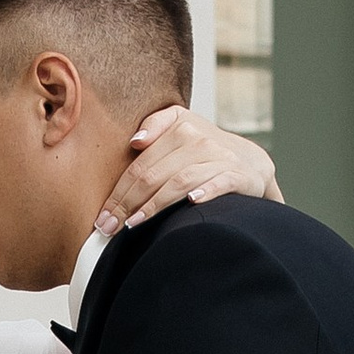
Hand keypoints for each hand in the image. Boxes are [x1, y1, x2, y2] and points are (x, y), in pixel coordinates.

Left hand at [91, 107, 281, 240]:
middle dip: (127, 204)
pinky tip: (190, 203)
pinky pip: (219, 183)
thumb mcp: (181, 127)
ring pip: (179, 181)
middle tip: (108, 228)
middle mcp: (199, 139)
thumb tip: (135, 141)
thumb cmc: (204, 151)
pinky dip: (205, 192)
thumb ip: (156, 126)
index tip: (102, 216)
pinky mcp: (240, 176)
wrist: (251, 162)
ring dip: (154, 205)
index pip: (140, 164)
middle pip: (154, 175)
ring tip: (133, 225)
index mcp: (180, 127)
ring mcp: (220, 158)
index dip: (118, 191)